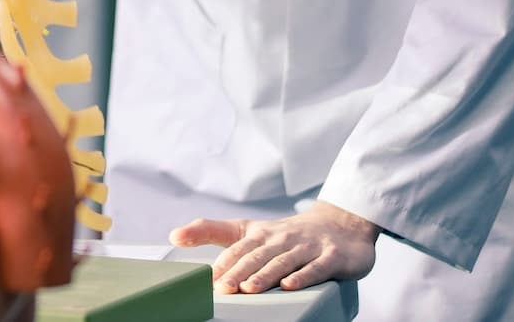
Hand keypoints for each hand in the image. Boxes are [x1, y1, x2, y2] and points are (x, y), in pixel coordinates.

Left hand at [170, 202, 378, 294]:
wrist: (339, 225)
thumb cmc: (285, 234)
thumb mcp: (247, 229)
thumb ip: (211, 231)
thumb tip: (173, 235)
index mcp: (260, 234)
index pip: (238, 248)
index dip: (223, 263)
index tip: (208, 279)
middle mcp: (282, 239)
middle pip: (257, 256)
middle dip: (239, 271)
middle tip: (224, 288)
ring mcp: (307, 247)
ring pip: (283, 262)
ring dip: (266, 275)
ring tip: (250, 288)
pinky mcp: (331, 257)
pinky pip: (316, 268)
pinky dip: (303, 277)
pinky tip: (290, 286)